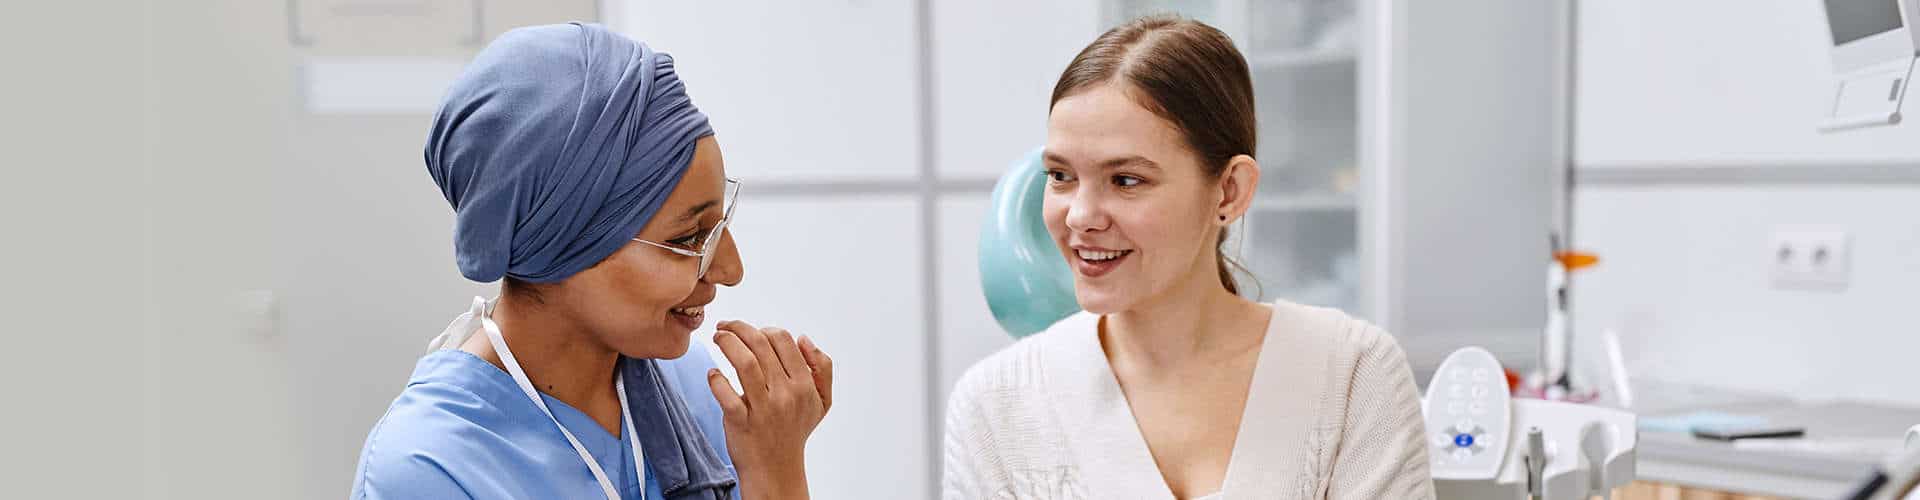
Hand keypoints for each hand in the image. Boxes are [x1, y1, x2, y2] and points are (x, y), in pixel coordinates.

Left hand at [706, 320, 832, 499]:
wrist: (776, 470)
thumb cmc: (795, 431)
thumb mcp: (821, 401)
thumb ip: (822, 367)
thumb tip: (804, 339)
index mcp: (804, 385)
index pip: (783, 340)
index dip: (764, 329)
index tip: (751, 332)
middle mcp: (785, 394)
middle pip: (760, 344)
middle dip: (739, 328)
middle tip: (725, 327)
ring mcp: (763, 408)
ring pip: (744, 362)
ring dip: (727, 342)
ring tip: (718, 337)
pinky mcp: (741, 422)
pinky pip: (725, 393)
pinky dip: (715, 379)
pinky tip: (713, 374)